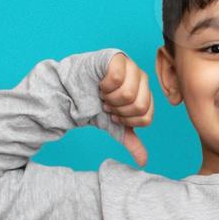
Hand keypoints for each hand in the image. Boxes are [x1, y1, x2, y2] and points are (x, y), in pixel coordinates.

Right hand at [99, 51, 153, 166]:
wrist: (72, 93)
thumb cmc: (95, 105)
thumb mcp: (115, 126)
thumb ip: (131, 141)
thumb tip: (144, 162)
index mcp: (146, 94)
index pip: (146, 117)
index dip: (126, 121)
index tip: (114, 115)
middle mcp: (142, 78)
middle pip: (139, 106)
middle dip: (117, 111)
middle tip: (107, 104)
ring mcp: (131, 65)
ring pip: (128, 93)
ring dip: (110, 99)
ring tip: (103, 94)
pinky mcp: (116, 57)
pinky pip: (117, 77)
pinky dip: (104, 86)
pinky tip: (100, 84)